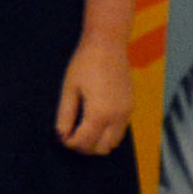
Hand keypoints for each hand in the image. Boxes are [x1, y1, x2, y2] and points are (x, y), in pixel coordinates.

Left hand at [55, 34, 132, 154]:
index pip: (84, 142)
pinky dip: (108, 133)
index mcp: (100, 113)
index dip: (70, 144)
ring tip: (81, 130)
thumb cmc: (85, 64)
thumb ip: (65, 115)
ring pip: (114, 142)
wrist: (108, 45)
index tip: (62, 138)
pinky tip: (94, 123)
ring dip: (97, 142)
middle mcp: (117, 116)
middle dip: (84, 147)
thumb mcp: (69, 89)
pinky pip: (120, 130)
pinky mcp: (131, 106)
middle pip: (101, 148)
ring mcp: (127, 112)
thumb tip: (61, 135)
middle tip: (70, 136)